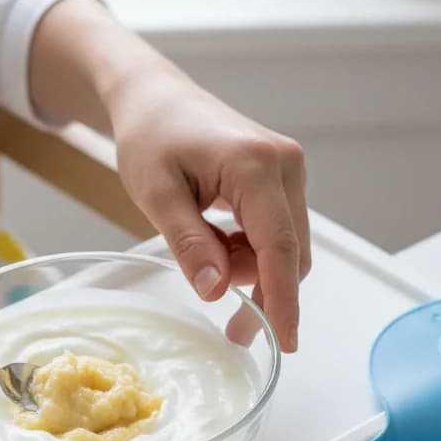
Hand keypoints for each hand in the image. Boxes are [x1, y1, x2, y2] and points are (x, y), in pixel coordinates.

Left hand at [109, 73, 309, 351]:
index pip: (278, 246)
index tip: (285, 343)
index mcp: (254, 165)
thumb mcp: (155, 194)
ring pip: (286, 245)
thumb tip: (216, 292)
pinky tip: (219, 245)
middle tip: (231, 328)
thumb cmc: (150, 136)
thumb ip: (188, 243)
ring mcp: (288, 168)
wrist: (155, 98)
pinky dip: (252, 251)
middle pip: (289, 251)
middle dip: (262, 293)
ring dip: (252, 269)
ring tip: (206, 262)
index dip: (282, 300)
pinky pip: (278, 230)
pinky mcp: (282, 175)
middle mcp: (284, 164)